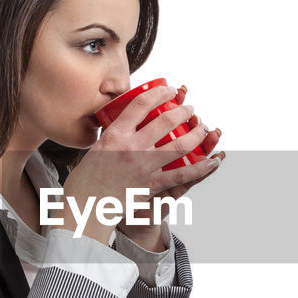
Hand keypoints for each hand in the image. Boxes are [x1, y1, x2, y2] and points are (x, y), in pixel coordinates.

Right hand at [58, 85, 216, 245]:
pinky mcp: (152, 186)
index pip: (140, 104)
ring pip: (179, 145)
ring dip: (196, 134)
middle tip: (189, 109)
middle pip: (165, 120)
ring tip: (203, 127)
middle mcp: (130, 147)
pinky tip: (213, 161)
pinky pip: (183, 175)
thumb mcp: (95, 149)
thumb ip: (113, 137)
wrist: (84, 208)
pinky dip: (201, 167)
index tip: (169, 89)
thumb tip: (122, 124)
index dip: (159, 92)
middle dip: (183, 111)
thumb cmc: (85, 181)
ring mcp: (143, 166)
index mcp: (114, 135)